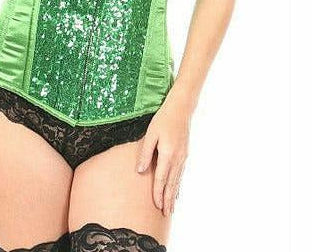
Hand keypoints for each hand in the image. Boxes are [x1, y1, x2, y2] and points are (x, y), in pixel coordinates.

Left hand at [136, 98, 190, 216]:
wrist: (181, 110)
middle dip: (167, 200)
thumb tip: (140, 171)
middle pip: (171, 184)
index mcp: (167, 155)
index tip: (156, 206)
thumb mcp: (150, 134)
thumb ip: (145, 153)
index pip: (161, 179)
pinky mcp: (185, 154)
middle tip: (165, 214)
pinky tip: (176, 190)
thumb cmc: (163, 120)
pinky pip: (181, 174)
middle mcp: (177, 159)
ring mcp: (183, 157)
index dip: (158, 193)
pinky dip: (178, 185)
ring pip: (177, 181)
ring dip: (173, 195)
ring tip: (171, 208)